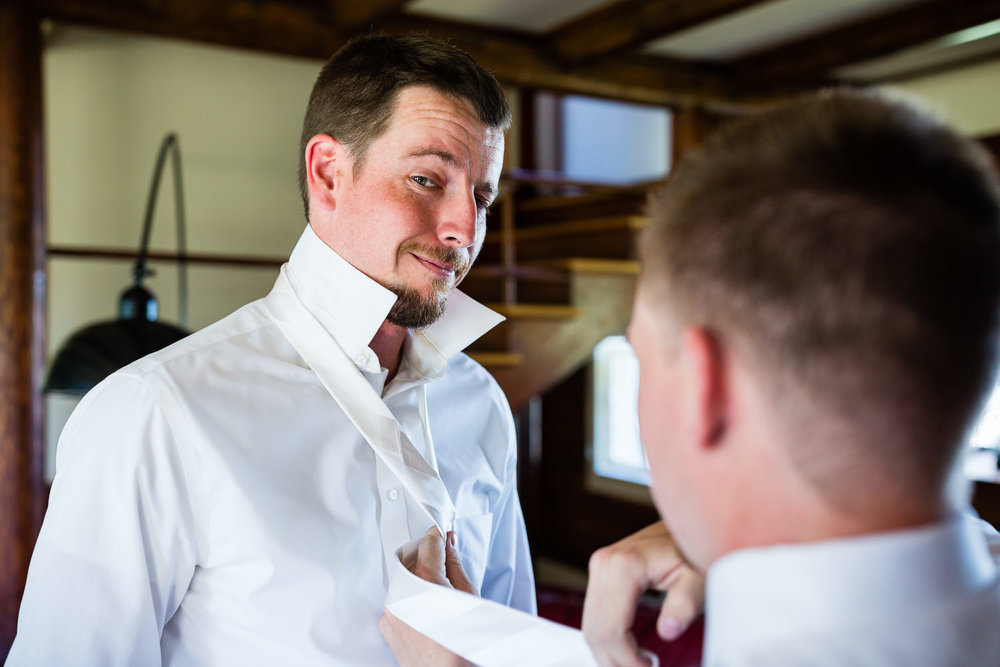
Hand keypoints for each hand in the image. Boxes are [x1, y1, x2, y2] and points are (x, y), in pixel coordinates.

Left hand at [380, 526, 475, 666]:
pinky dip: (409, 599)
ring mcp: (391, 611)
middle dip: (427, 556)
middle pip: (411, 559)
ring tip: (437, 588)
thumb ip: (455, 566)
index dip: (439, 537)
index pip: (429, 543)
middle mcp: (401, 594)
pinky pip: (396, 602)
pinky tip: (427, 608)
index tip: (444, 534)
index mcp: (425, 581)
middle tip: (444, 560)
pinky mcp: (386, 626)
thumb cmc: (464, 643)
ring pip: (402, 580)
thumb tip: (449, 543)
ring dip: (417, 577)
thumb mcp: (470, 597)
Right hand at [582, 522, 705, 666]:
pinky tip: (629, 648)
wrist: (686, 524)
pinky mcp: (601, 570)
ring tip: (639, 663)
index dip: (627, 660)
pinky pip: (594, 614)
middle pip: (594, 631)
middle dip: (615, 660)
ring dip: (609, 652)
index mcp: (624, 566)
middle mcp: (604, 563)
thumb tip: (668, 630)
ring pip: (590, 625)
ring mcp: (599, 565)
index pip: (611, 630)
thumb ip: (685, 604)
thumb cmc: (694, 550)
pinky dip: (607, 636)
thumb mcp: (698, 577)